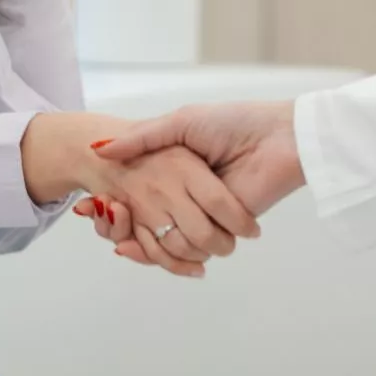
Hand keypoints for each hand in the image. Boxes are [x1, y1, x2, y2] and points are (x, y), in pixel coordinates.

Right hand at [82, 102, 303, 266]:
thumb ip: (142, 138)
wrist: (278, 136)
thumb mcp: (181, 123)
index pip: (144, 196)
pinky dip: (172, 253)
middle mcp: (193, 195)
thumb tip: (99, 149)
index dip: (120, 202)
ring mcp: (210, 212)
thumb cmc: (232, 122)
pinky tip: (143, 246)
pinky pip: (198, 247)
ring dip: (145, 243)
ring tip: (120, 237)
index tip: (96, 203)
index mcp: (181, 170)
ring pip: (172, 240)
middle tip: (106, 221)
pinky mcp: (228, 227)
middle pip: (153, 223)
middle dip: (125, 226)